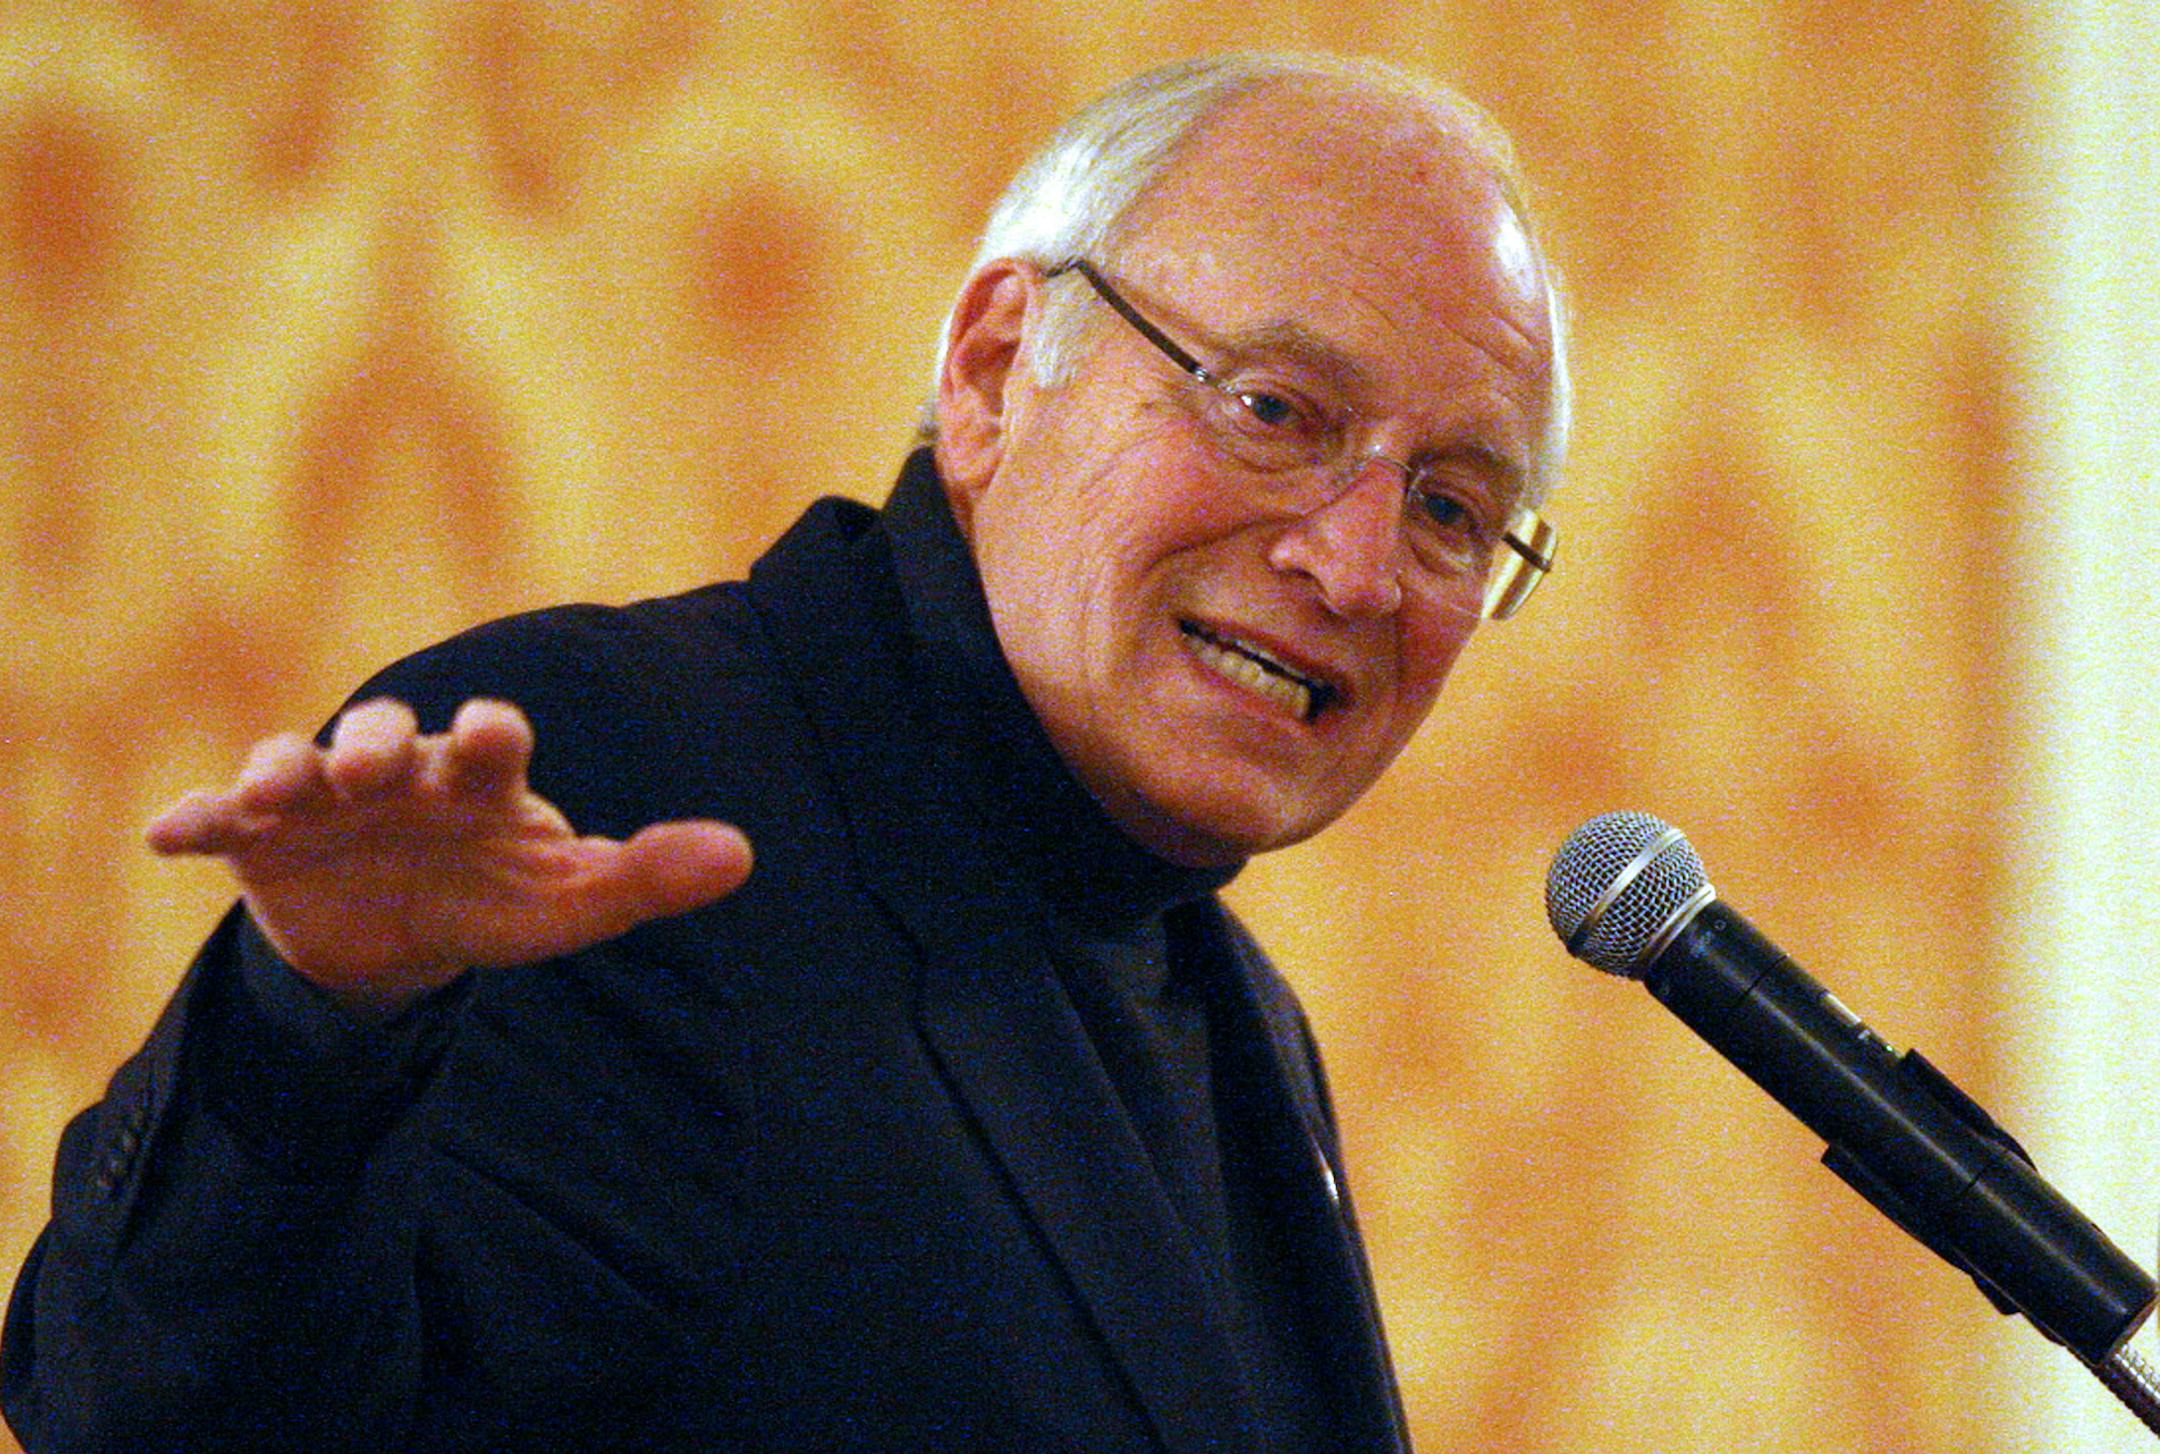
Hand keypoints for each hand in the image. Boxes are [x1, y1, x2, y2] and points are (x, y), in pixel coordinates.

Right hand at [146, 697, 753, 1019]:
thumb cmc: (495, 901)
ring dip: (286, 768)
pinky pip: (221, 815)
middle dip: (375, 741)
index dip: (491, 733)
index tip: (495, 736)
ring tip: (276, 794)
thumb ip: (647, 876)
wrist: (399, 942)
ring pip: (299, 760)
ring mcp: (324, 799)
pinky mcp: (259, 836)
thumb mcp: (567, 904)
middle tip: (369, 766)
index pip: (490, 739)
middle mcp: (402, 771)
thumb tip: (743, 856)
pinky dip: (197, 816)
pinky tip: (168, 834)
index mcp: (480, 779)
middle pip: (385, 732)